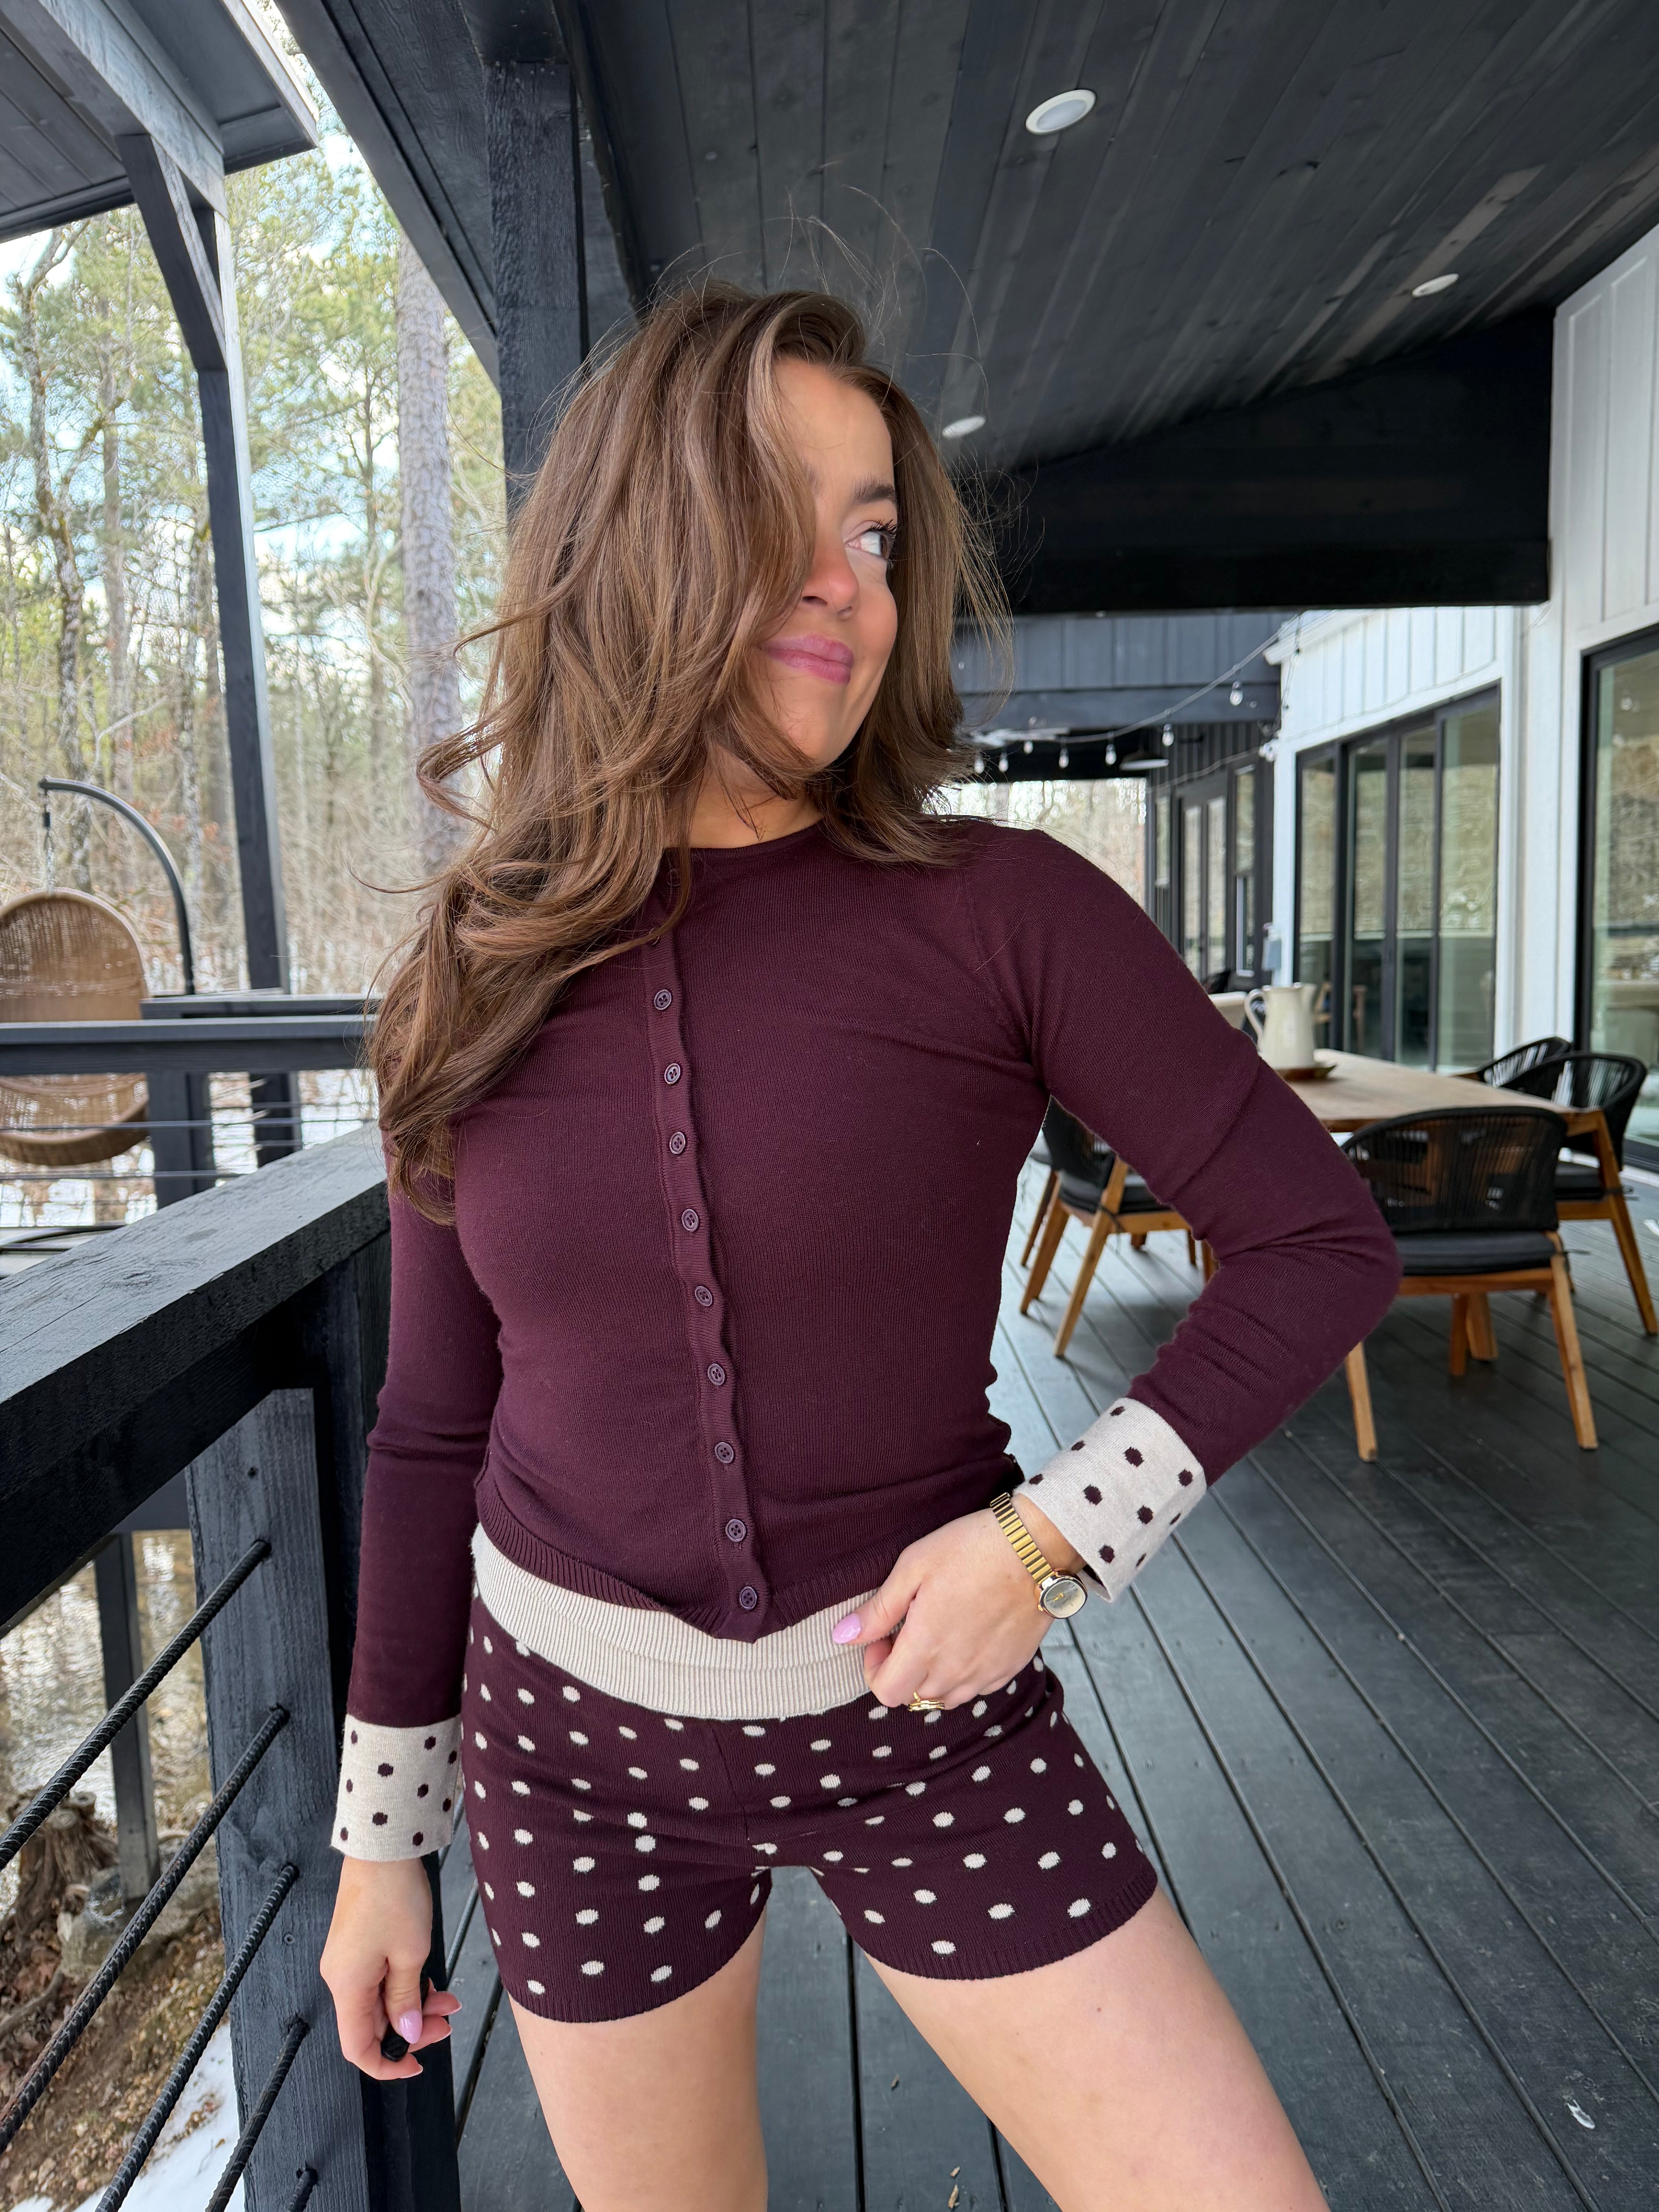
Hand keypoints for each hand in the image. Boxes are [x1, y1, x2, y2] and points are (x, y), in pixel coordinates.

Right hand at [320, 1854, 460, 2079]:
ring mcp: (349, 1960)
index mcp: (346, 1986)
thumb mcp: (411, 1953)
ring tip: (449, 1999)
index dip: (387, 2066)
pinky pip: (380, 1979)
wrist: (382, 1848)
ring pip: (381, 2001)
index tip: (417, 2065)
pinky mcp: (359, 1945)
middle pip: (373, 2025)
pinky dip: (406, 1984)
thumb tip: (405, 2034)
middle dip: (412, 2029)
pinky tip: (431, 1980)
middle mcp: (341, 1977)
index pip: (357, 2047)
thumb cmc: (395, 1896)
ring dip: (414, 2005)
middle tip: (447, 2022)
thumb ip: (407, 1999)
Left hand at [831, 1498, 1083, 1709]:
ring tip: (939, 1633)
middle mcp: (955, 1671)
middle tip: (910, 1629)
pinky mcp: (1010, 1667)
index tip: (883, 1637)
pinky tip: (967, 1637)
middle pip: (913, 1695)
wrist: (1035, 1548)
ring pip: (945, 1697)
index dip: (874, 1667)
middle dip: (902, 1668)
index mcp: (926, 1647)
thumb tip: (842, 1637)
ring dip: (932, 1675)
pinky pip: (977, 1688)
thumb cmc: (971, 1549)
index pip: (886, 1692)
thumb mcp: (913, 1567)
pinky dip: (964, 1673)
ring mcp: (986, 1673)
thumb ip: (877, 1610)